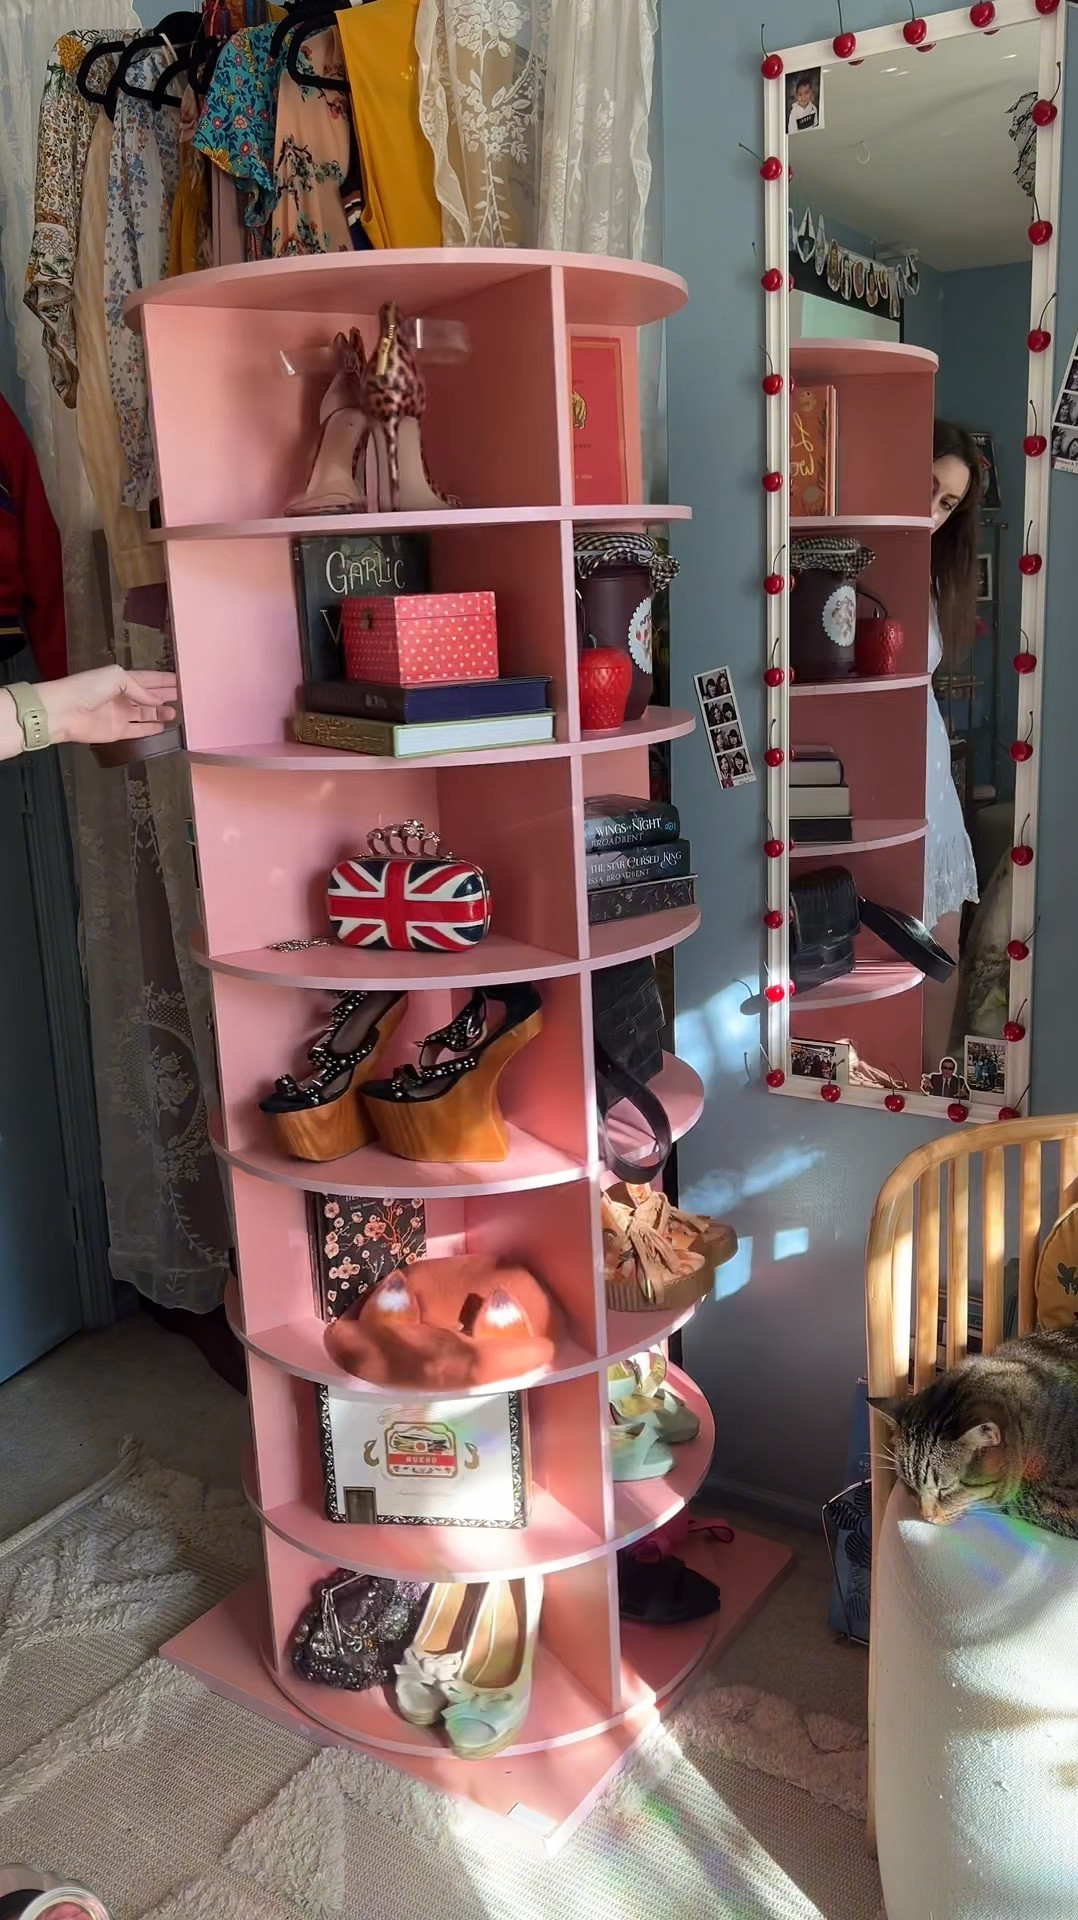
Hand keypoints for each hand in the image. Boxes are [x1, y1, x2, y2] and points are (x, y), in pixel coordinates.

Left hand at [41, 666, 178, 745]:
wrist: (65, 711)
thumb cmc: (87, 688)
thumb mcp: (117, 677)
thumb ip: (140, 689)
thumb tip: (158, 702)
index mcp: (121, 679)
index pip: (147, 679)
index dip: (163, 680)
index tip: (181, 680)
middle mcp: (122, 696)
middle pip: (149, 697)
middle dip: (166, 696)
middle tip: (185, 697)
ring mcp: (120, 714)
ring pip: (146, 714)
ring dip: (161, 713)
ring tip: (176, 713)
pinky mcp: (118, 731)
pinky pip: (139, 730)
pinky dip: (151, 729)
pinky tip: (163, 726)